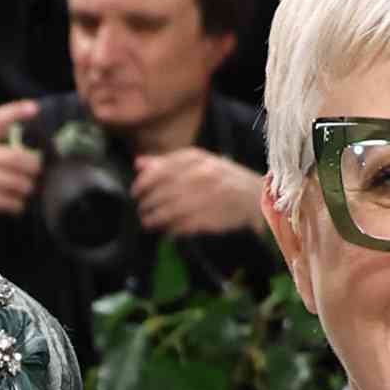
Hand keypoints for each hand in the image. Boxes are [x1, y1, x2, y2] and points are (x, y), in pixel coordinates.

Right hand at [0, 97, 45, 243]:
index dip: (15, 111)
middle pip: (11, 155)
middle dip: (30, 165)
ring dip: (23, 186)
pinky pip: (0, 198)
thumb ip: (4, 152)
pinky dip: (13, 203)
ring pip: (8, 178)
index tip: (34, 108)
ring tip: (28, 190)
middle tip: (38, 170)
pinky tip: (18, 205)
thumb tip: (36, 150)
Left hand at [132, 142, 268, 242]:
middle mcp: (200, 175)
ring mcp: (207, 197)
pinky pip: (184, 225)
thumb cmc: (221, 177)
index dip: (143, 184)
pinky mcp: (212, 217)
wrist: (254, 196)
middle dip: (147, 203)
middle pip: (163, 191)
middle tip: (140, 210)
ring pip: (171, 210)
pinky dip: (172, 229)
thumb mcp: (196, 162)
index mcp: (195, 159)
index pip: (160, 170)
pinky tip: (166, 231)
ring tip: (148, 222)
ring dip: (155, 218)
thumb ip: (166, 162)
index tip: (135, 192)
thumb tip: (139, 164)